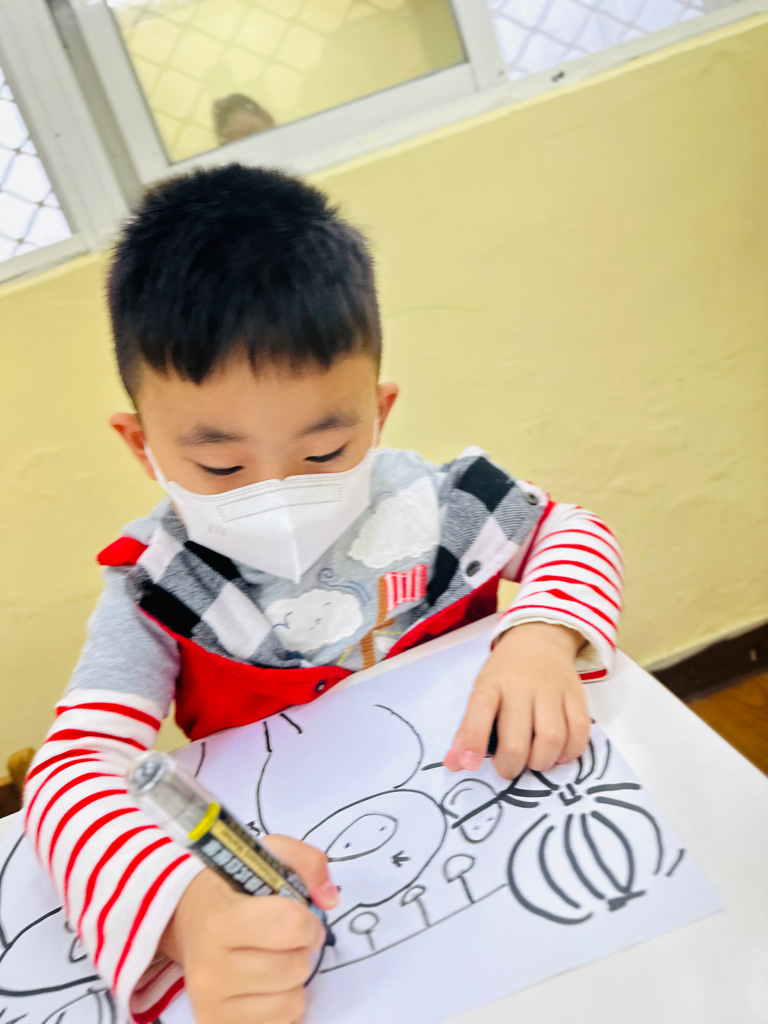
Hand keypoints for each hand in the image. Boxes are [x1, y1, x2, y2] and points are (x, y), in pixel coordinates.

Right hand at [159, 835, 337, 1023]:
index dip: (309, 921)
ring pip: (292, 1002)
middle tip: (284, 939)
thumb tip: (330, 900)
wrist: (184, 918)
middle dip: (301, 950)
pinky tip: (266, 986)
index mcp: (219, 920)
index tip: (302, 917)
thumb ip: (307, 862)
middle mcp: (210, 968)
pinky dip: (283, 1006)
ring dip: (294, 980)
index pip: (290, 927)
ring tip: (273, 960)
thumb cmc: (232, 886)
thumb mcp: (267, 854)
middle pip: (294, 968)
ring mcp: (211, 1004)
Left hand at [444, 623, 590, 779]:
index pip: (480, 709)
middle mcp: (521, 686)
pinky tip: (559, 754)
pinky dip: (570, 751)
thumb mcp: (482, 691)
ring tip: (535, 762)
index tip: (469, 764)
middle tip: (508, 768)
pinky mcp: (576, 694)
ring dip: (542, 762)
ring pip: (551, 738)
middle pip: (517, 739)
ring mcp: (552, 690)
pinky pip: (579, 731)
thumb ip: (468, 729)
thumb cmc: (505, 674)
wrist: (539, 639)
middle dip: (511, 766)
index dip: (474, 739)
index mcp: (492, 683)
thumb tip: (453, 765)